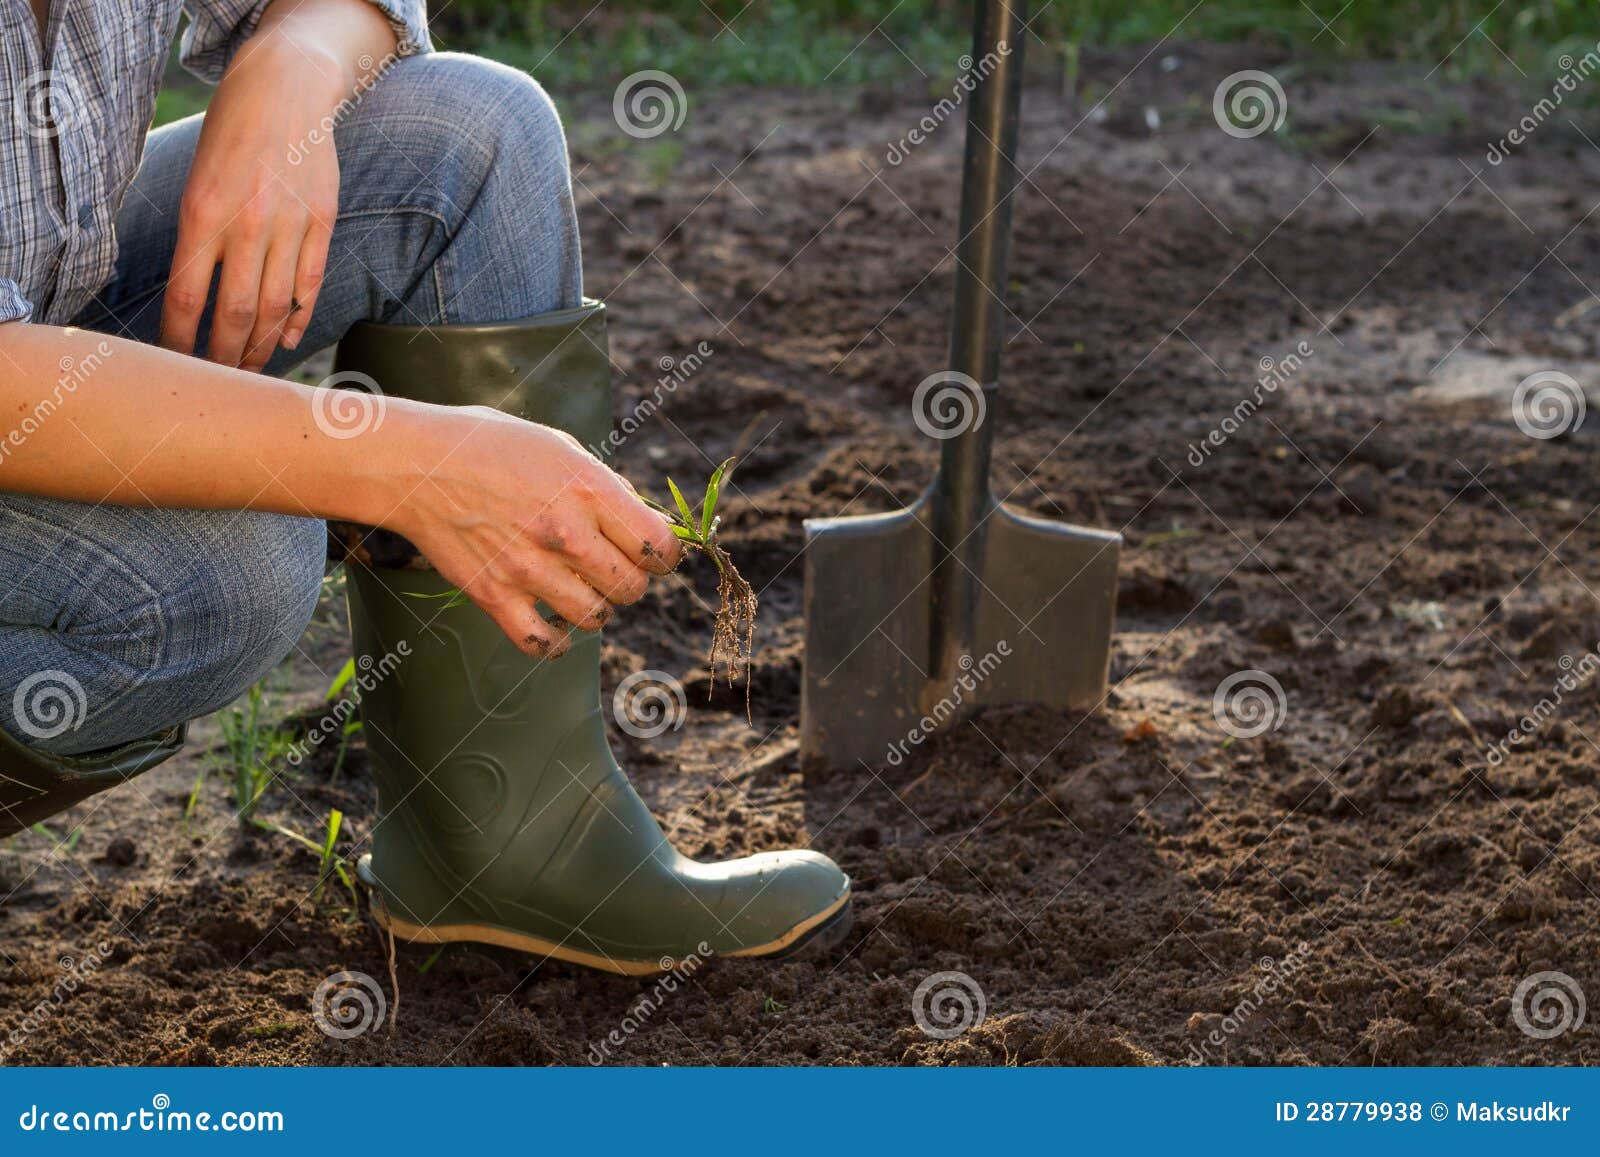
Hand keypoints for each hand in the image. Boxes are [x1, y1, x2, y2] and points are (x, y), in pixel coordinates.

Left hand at [160, 34, 344, 368]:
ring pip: (275, 307)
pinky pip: (309, 283)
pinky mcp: (322, 222)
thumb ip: (197, 240)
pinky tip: (286, 338)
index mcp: (203, 213)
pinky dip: (297, 317)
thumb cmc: (229, 136)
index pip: (185, 296)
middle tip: (217, 382)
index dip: (179, 338)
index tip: (175, 362)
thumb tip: (194, 303)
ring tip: (249, 370)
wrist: (283, 89)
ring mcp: (290, 225)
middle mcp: (247, 223)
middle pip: (234, 312)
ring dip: (260, 346)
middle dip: (224, 356)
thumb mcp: (196, 181)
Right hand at [391, 408, 683, 656]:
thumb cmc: (491, 446)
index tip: (653, 554)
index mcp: (588, 489)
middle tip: (610, 569)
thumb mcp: (560, 447)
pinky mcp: (493, 595)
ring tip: (579, 591)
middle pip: (633, 587)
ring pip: (595, 618)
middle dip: (630, 581)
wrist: (416, 463)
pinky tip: (551, 624)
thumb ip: (604, 488)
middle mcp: (564, 532)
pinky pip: (541, 643)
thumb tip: (643, 525)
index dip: (665, 554)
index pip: (659, 545)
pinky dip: (553, 642)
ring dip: (594, 609)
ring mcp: (528, 568)